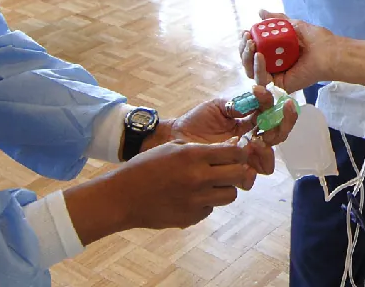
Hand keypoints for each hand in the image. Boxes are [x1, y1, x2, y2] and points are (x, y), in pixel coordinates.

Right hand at [66, 140, 252, 241]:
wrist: (123, 197)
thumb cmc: (146, 167)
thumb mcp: (172, 147)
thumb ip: (200, 149)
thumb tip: (227, 151)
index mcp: (194, 155)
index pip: (236, 153)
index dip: (240, 153)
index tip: (237, 155)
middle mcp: (199, 178)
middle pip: (239, 175)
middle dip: (238, 172)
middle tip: (230, 171)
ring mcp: (196, 200)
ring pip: (230, 195)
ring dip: (224, 189)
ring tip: (209, 186)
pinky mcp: (192, 217)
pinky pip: (210, 208)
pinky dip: (205, 203)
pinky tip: (188, 198)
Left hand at [158, 91, 298, 173]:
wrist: (176, 138)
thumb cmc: (197, 120)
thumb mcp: (217, 106)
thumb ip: (236, 103)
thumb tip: (255, 98)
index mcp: (251, 120)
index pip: (272, 112)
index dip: (275, 104)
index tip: (266, 94)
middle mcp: (252, 138)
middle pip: (278, 134)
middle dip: (282, 125)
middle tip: (273, 119)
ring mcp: (245, 156)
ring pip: (268, 158)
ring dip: (266, 150)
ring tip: (254, 145)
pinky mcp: (234, 172)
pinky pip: (249, 176)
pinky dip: (249, 172)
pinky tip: (244, 166)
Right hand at [241, 11, 339, 94]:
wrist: (329, 52)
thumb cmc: (315, 39)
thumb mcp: (292, 25)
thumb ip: (276, 20)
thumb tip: (260, 11)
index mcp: (275, 52)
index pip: (254, 50)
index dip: (247, 42)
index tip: (246, 32)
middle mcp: (274, 64)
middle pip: (249, 61)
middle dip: (244, 49)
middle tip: (247, 37)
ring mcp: (276, 76)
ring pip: (251, 71)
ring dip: (246, 57)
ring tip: (251, 44)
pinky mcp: (280, 85)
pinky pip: (262, 79)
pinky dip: (257, 67)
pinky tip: (259, 55)